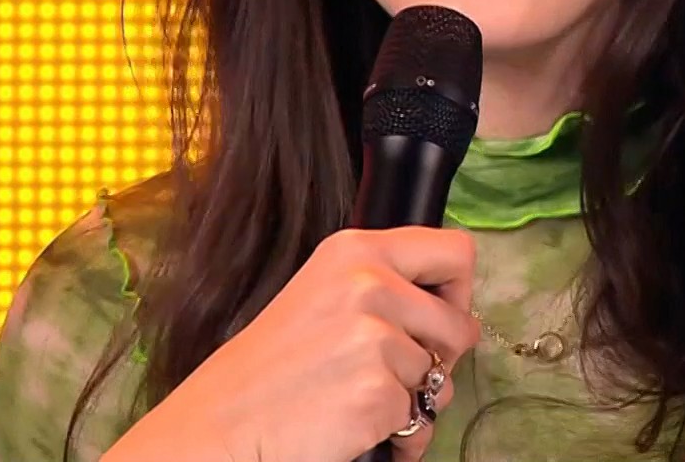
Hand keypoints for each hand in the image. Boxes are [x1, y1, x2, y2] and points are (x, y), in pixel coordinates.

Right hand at [101, 226, 479, 461]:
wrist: (222, 422)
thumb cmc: (272, 367)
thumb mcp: (324, 293)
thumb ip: (384, 286)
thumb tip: (453, 309)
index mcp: (357, 251)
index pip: (455, 252)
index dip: (458, 291)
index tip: (438, 316)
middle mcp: (370, 284)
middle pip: (461, 323)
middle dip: (442, 357)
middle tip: (395, 371)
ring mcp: (375, 338)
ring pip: (442, 377)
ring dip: (414, 399)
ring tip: (358, 398)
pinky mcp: (377, 392)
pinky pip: (419, 420)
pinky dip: (398, 434)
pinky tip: (355, 425)